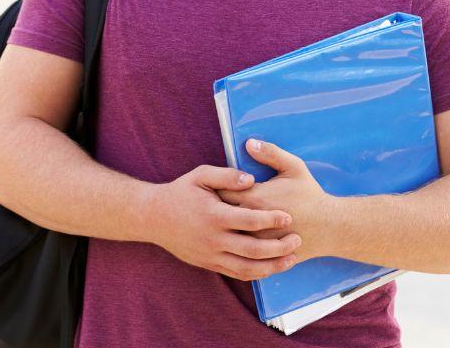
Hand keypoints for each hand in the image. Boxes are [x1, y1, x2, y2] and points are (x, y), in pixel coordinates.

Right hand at [145, 164, 302, 280]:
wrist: (152, 217)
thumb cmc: (181, 192)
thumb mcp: (201, 175)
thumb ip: (227, 176)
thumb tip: (251, 179)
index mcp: (214, 215)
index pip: (249, 220)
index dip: (271, 219)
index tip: (289, 217)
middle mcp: (213, 239)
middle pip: (252, 249)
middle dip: (279, 247)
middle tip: (298, 240)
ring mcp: (210, 255)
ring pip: (246, 268)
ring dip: (272, 266)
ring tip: (292, 259)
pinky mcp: (208, 264)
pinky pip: (236, 274)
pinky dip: (256, 274)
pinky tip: (272, 268)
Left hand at [217, 140, 331, 261]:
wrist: (328, 227)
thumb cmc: (310, 195)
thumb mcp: (295, 168)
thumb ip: (271, 153)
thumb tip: (249, 143)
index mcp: (255, 197)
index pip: (221, 190)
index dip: (219, 187)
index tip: (222, 185)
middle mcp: (250, 221)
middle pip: (219, 213)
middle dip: (217, 206)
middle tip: (218, 201)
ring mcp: (254, 241)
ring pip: (226, 232)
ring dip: (224, 226)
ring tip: (225, 219)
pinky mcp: (259, 254)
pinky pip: (237, 248)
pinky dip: (235, 241)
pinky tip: (238, 234)